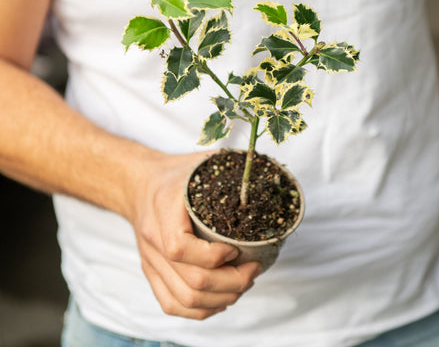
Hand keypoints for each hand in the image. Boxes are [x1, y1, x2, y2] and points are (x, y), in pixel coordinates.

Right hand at [127, 151, 261, 319]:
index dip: (214, 256)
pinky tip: (222, 299)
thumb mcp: (199, 162)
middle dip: (231, 282)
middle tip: (254, 269)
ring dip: (221, 298)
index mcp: (163, 209)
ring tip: (243, 284)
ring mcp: (150, 260)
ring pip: (183, 299)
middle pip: (190, 281)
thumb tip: (265, 176)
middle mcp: (152, 240)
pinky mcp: (151, 271)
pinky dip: (200, 310)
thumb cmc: (174, 173)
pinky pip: (171, 303)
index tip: (237, 249)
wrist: (138, 184)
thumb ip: (228, 167)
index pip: (180, 247)